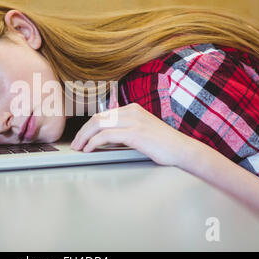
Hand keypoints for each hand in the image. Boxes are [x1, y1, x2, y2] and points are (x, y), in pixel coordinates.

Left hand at [70, 103, 194, 166]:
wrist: (182, 150)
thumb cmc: (163, 144)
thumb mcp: (141, 131)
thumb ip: (124, 130)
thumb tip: (103, 138)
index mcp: (132, 109)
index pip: (103, 114)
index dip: (88, 126)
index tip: (81, 137)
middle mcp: (131, 111)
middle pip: (97, 118)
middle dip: (82, 131)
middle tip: (75, 144)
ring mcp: (133, 121)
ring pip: (98, 125)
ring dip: (85, 137)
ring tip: (79, 148)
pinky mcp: (135, 133)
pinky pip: (106, 136)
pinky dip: (94, 142)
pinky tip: (89, 149)